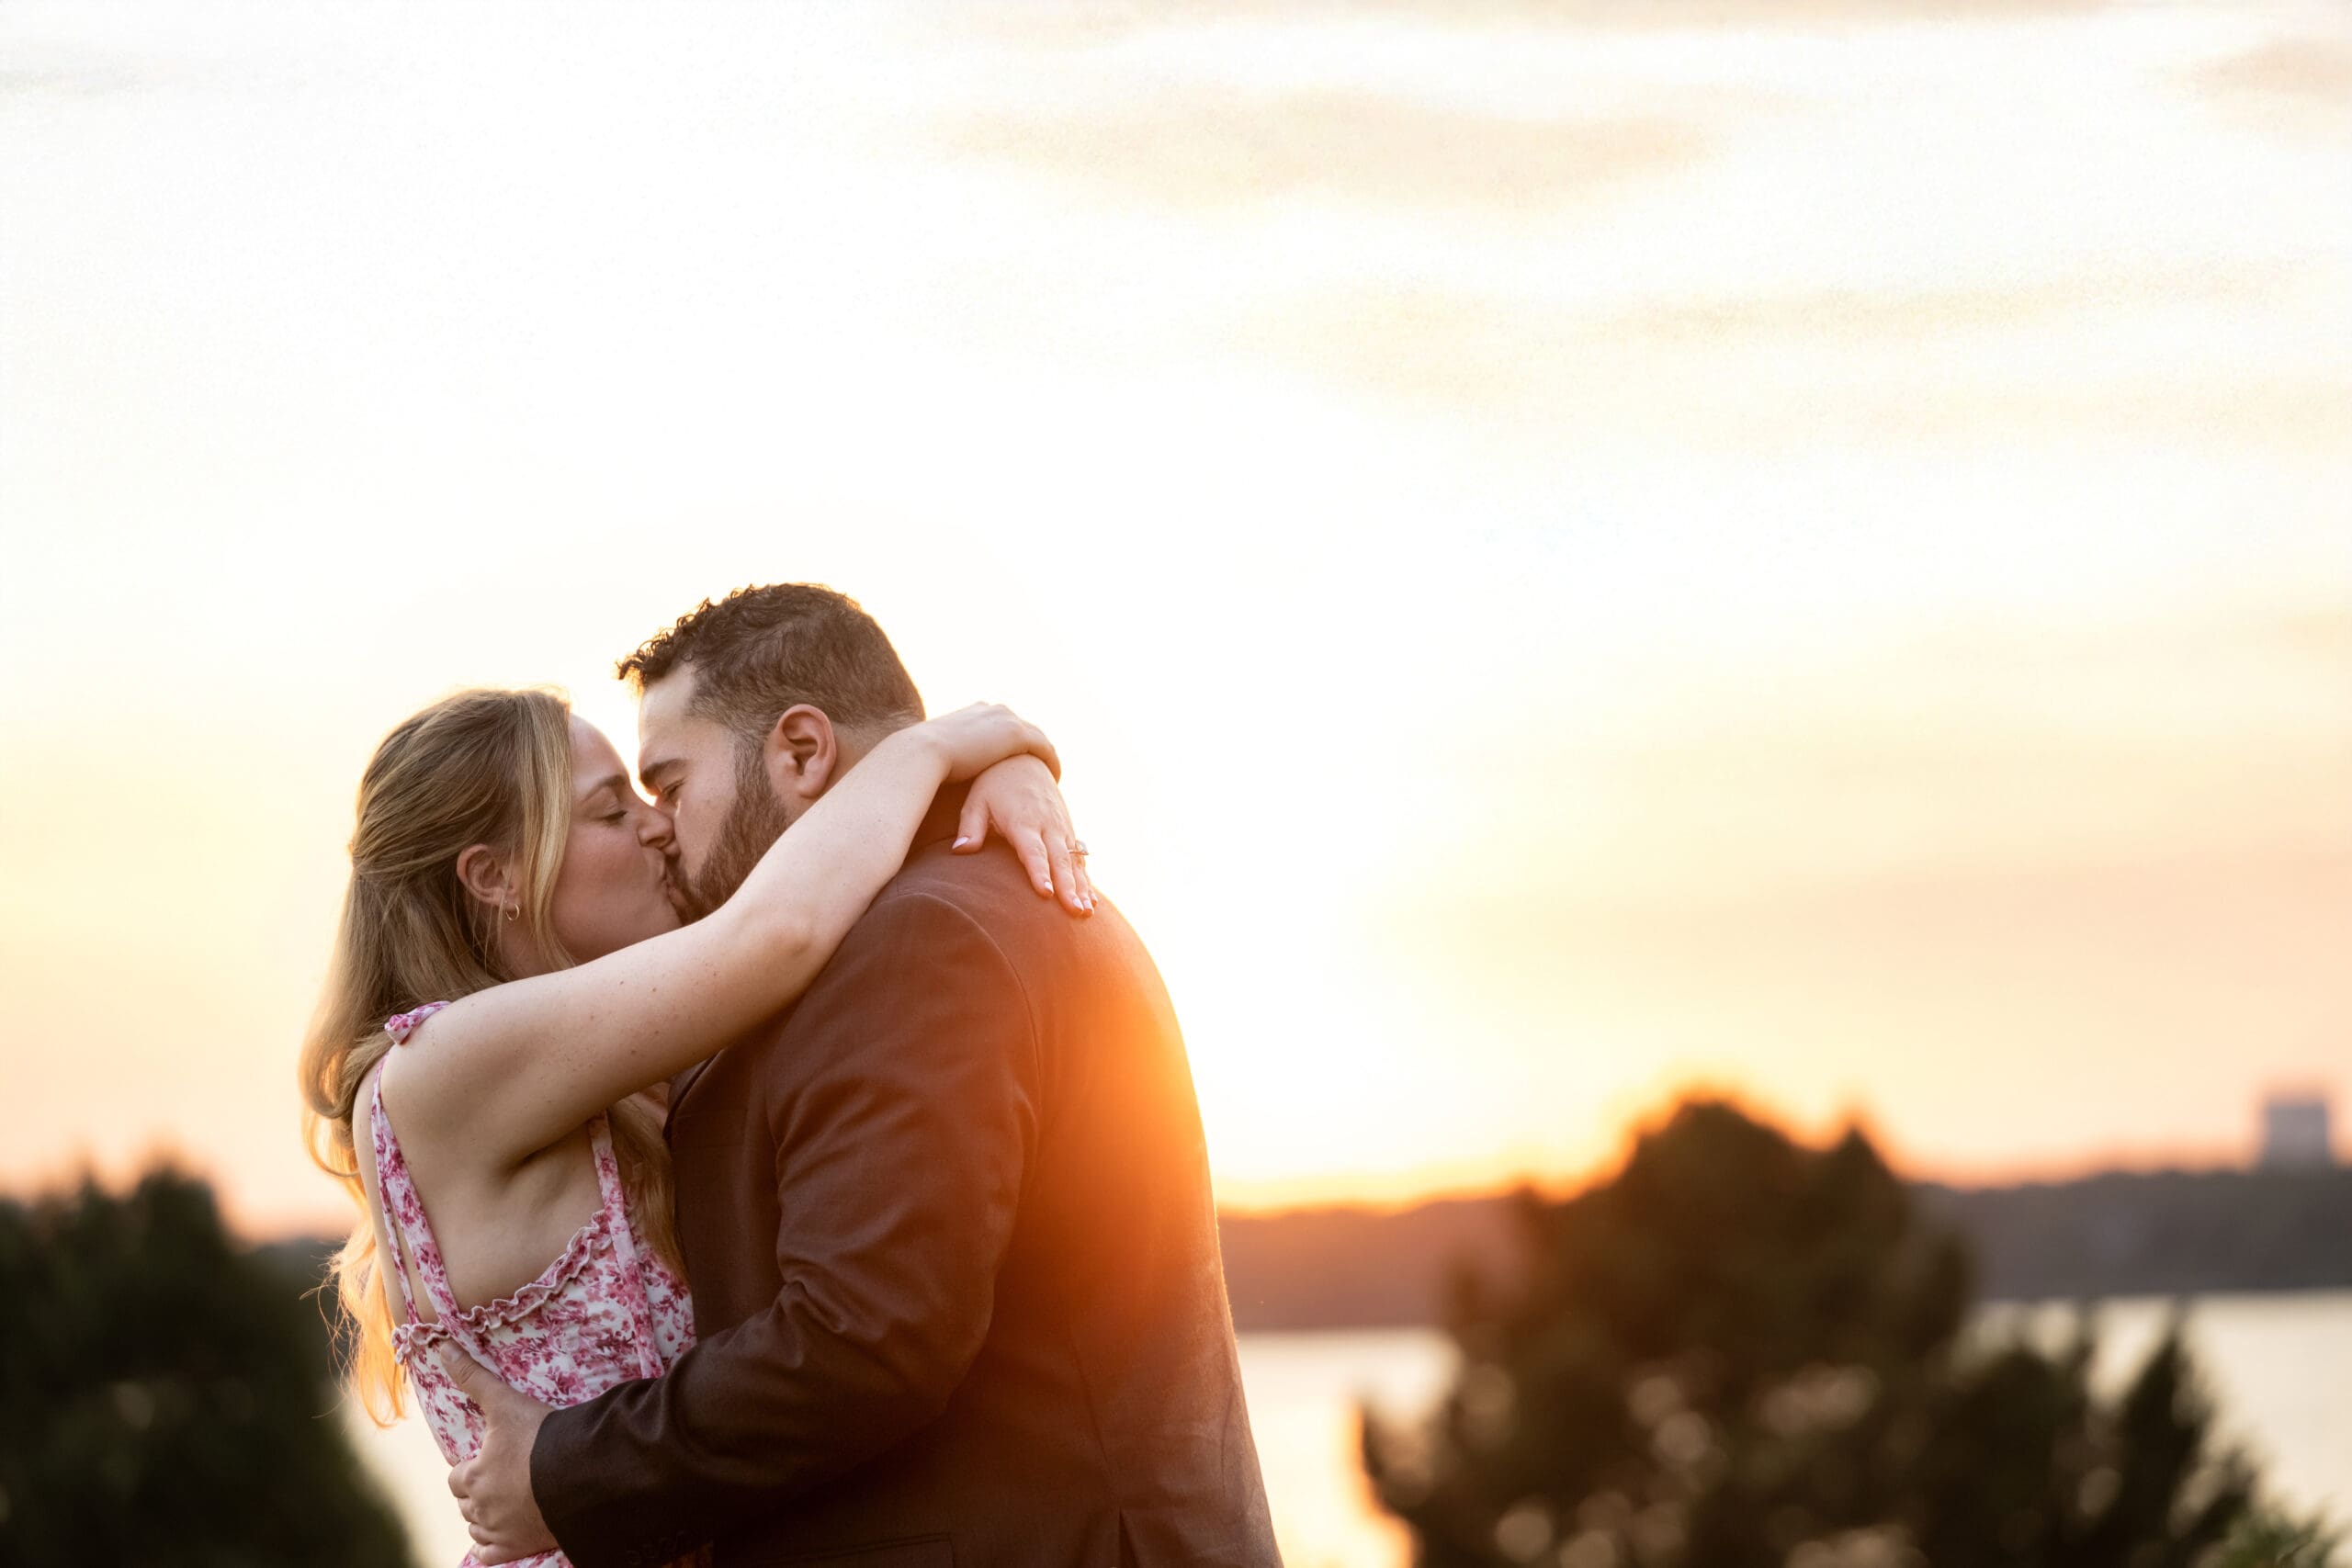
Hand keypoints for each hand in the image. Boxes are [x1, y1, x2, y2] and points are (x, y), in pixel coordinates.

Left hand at [440, 1345, 557, 1564]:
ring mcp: (499, 1531)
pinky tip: (506, 1531)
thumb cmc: (544, 1435)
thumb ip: (472, 1376)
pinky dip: (492, 1546)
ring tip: (508, 1500)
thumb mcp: (505, 1402)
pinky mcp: (518, 1547)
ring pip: (477, 1528)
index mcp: (474, 1475)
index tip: (491, 1459)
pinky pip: (490, 1554)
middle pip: (466, 1503)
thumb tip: (441, 1346)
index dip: (472, 1467)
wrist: (584, 1472)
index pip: (457, 1477)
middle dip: (478, 1492)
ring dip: (485, 1517)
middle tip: (504, 1478)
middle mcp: (481, 1507)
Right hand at [918, 703, 1059, 784]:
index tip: (1019, 761)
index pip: (1004, 724)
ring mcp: (1006, 719)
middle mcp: (994, 710)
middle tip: (1041, 769)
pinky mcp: (1016, 735)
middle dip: (1034, 747)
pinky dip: (1051, 763)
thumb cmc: (922, 760)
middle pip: (1025, 728)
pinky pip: (1045, 749)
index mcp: (977, 711)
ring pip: (1038, 738)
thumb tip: (944, 768)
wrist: (922, 753)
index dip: (1014, 743)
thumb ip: (948, 755)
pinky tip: (1053, 779)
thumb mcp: (937, 752)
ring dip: (1045, 756)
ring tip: (1049, 775)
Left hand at [955, 754, 1095, 915]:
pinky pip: (1079, 857)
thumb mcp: (976, 800)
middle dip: (1068, 888)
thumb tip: (960, 851)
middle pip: (1059, 860)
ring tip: (1086, 912)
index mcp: (1023, 821)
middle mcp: (1047, 824)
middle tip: (1075, 912)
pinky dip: (1085, 878)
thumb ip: (970, 827)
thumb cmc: (994, 783)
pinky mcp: (1068, 829)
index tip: (1046, 894)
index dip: (1040, 873)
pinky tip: (1090, 900)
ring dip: (1081, 887)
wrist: (1024, 758)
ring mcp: (1061, 827)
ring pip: (1074, 861)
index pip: (1033, 851)